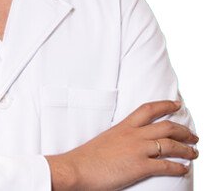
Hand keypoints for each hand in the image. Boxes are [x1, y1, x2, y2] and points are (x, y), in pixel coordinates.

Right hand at [45, 100, 198, 190]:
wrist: (78, 168)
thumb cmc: (88, 157)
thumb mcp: (106, 139)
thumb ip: (120, 137)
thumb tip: (129, 143)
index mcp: (124, 126)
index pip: (148, 109)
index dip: (165, 105)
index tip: (177, 104)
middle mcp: (133, 134)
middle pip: (165, 126)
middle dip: (183, 130)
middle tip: (193, 135)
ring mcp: (137, 150)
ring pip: (170, 144)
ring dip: (186, 149)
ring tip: (194, 152)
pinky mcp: (140, 166)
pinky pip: (166, 165)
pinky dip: (178, 166)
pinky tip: (184, 168)